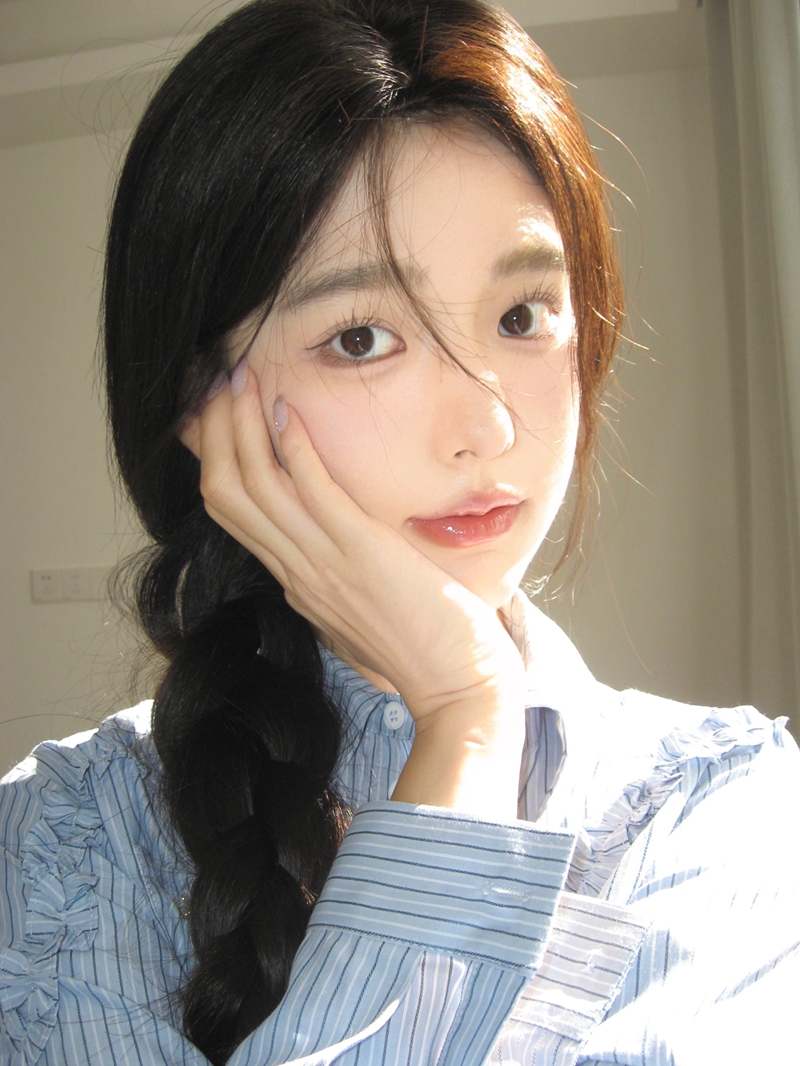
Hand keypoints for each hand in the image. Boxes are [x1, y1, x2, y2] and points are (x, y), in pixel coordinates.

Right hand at [181, 362, 526, 817]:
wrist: (458, 686)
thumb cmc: (424, 649)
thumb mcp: (362, 611)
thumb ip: (340, 579)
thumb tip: (337, 552)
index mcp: (298, 584)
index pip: (235, 516)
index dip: (217, 462)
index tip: (218, 418)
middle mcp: (297, 572)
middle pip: (227, 496)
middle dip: (216, 435)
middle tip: (219, 385)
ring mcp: (323, 563)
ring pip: (254, 488)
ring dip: (242, 428)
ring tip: (242, 379)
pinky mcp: (360, 552)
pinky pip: (311, 491)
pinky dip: (292, 448)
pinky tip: (287, 409)